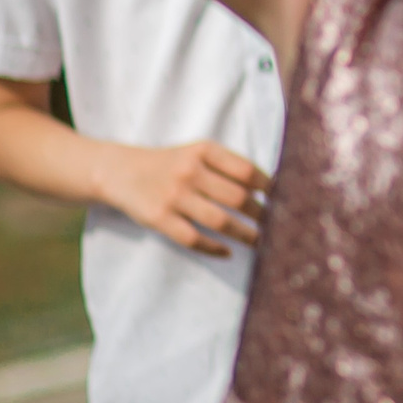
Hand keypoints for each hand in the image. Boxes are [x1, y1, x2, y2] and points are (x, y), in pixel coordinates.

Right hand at [95, 140, 269, 255]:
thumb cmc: (170, 164)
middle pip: (237, 198)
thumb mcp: (196, 153)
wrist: (118, 171)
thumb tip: (272, 189)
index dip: (270, 188)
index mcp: (203, 151)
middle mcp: (189, 171)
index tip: (285, 200)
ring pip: (220, 220)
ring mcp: (173, 196)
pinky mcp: (158, 218)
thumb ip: (227, 166)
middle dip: (263, 215)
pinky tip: (228, 252)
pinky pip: (193, 238)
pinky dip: (214, 248)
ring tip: (262, 242)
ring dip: (246, 235)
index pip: (246, 170)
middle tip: (278, 226)